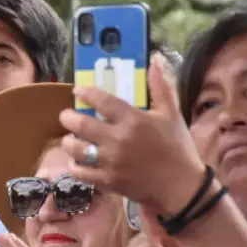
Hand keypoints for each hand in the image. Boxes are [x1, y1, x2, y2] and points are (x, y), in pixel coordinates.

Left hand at [58, 53, 206, 215]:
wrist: (180, 187)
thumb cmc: (177, 148)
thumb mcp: (171, 114)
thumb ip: (160, 87)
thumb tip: (154, 60)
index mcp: (133, 120)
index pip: (102, 101)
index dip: (86, 93)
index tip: (78, 90)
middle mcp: (118, 140)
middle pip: (80, 124)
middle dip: (67, 117)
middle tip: (66, 116)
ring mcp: (110, 162)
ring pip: (76, 148)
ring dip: (68, 141)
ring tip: (70, 138)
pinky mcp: (107, 180)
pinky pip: (79, 171)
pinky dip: (74, 165)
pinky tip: (77, 160)